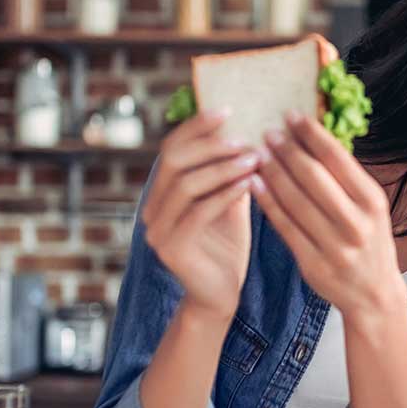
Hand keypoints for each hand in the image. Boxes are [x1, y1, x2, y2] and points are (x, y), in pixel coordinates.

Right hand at [140, 109, 258, 321]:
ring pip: (186, 184)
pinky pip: (199, 212)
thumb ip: (228, 174)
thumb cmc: (226, 248)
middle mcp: (152, 209)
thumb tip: (245, 134)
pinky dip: (226, 193)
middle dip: (211, 145)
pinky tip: (250, 184)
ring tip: (254, 158)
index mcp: (161, 194)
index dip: (195, 127)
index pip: (171, 149)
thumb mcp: (228, 203)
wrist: (220, 297)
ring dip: (223, 167)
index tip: (226, 110)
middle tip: (245, 139)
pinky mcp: (172, 249)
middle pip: (173, 161)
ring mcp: (157, 229)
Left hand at [252, 112, 402, 317]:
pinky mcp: (313, 264)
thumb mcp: (369, 208)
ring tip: (258, 154)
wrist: (374, 295)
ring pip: (295, 201)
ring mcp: (335, 246)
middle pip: (314, 176)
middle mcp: (357, 223)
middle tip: (267, 132)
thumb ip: (345, 179)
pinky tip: (255, 185)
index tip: (291, 115)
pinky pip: (285, 227)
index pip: (338, 158)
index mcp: (372, 202)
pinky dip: (267, 203)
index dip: (311, 134)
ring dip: (273, 173)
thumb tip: (310, 136)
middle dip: (287, 150)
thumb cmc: (368, 242)